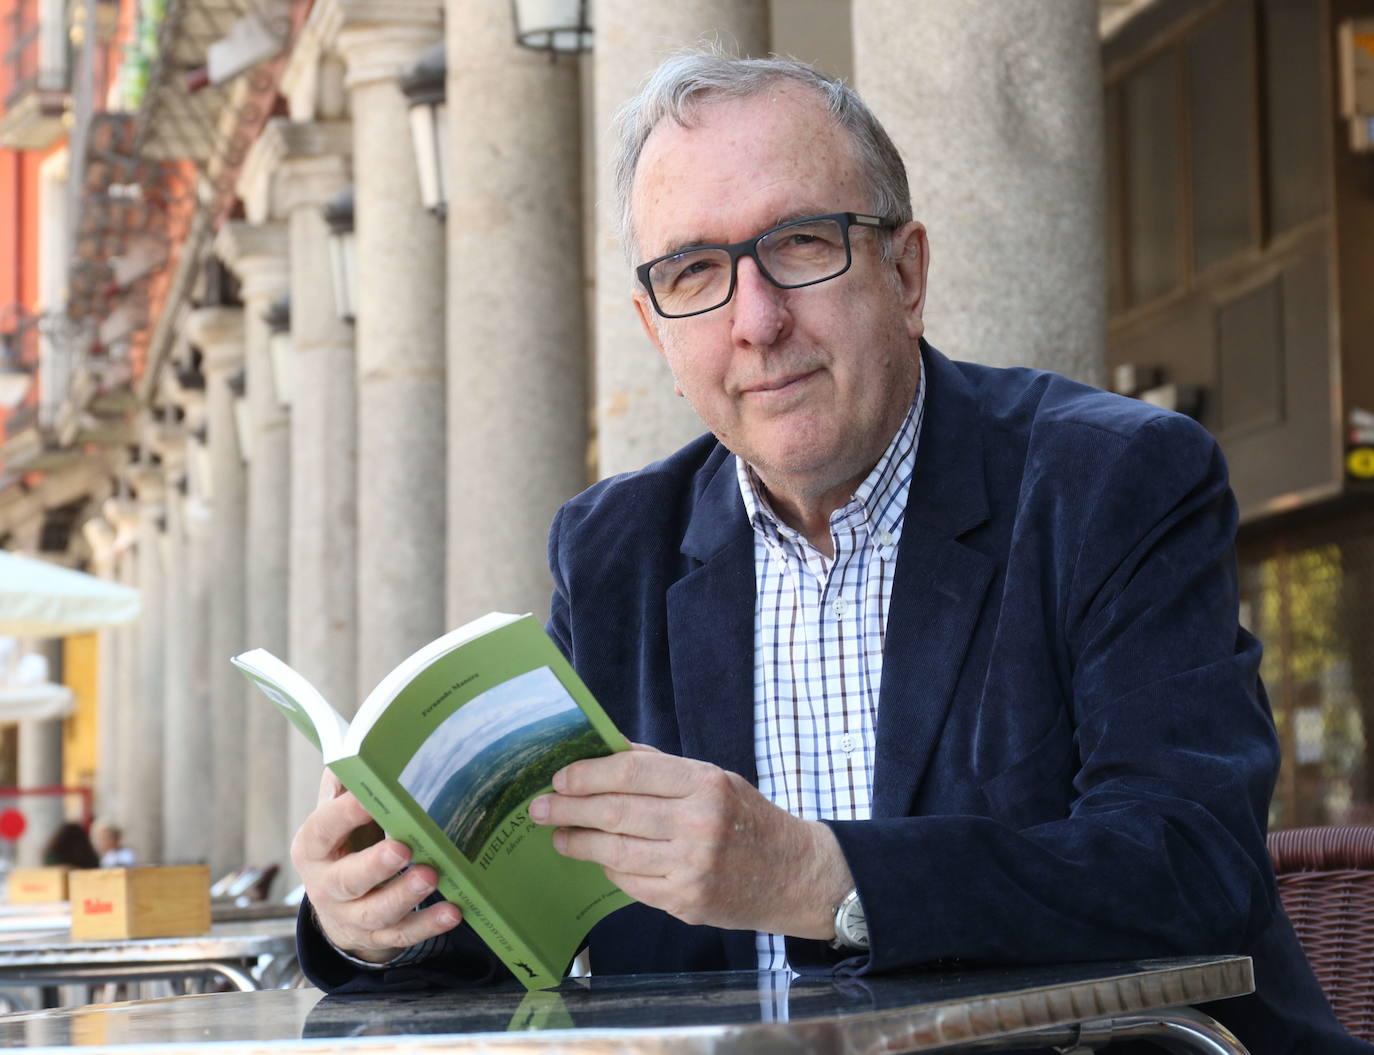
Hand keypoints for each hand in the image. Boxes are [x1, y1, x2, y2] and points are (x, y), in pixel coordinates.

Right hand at [291, 770, 461, 962]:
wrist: (337, 908)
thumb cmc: (345, 844)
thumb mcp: (336, 816)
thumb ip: (345, 785)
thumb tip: (358, 741)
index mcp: (313, 847)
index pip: (323, 828)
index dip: (344, 814)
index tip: (369, 797)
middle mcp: (326, 886)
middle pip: (347, 879)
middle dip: (374, 865)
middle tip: (403, 848)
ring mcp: (351, 917)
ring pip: (375, 912)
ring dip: (404, 896)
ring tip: (432, 876)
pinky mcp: (377, 938)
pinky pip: (402, 935)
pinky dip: (427, 925)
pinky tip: (453, 911)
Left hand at [527, 746, 851, 937]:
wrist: (795, 874)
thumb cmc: (748, 819)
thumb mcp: (715, 779)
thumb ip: (661, 767)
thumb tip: (604, 751)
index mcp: (705, 784)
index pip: (631, 771)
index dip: (587, 774)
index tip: (560, 777)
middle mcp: (699, 824)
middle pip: (615, 813)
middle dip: (568, 809)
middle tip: (539, 807)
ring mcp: (692, 868)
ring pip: (615, 852)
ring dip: (578, 843)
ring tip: (558, 835)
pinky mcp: (686, 902)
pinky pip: (631, 883)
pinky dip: (609, 869)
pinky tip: (600, 860)